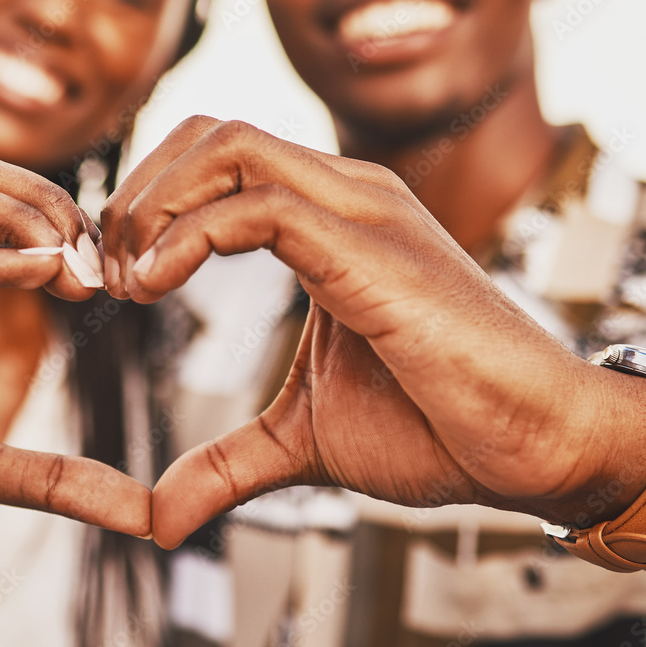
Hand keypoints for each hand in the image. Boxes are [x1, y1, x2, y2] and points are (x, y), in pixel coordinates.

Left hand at [101, 118, 645, 548]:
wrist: (533, 444)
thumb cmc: (436, 424)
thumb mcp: (302, 436)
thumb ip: (228, 459)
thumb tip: (162, 515)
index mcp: (329, 214)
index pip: (218, 154)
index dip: (150, 199)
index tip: (119, 275)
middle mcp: (344, 192)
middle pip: (211, 131)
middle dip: (140, 190)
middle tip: (112, 270)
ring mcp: (361, 209)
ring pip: (229, 146)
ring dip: (155, 204)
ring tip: (134, 281)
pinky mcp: (371, 247)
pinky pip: (259, 206)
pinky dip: (188, 237)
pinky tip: (160, 286)